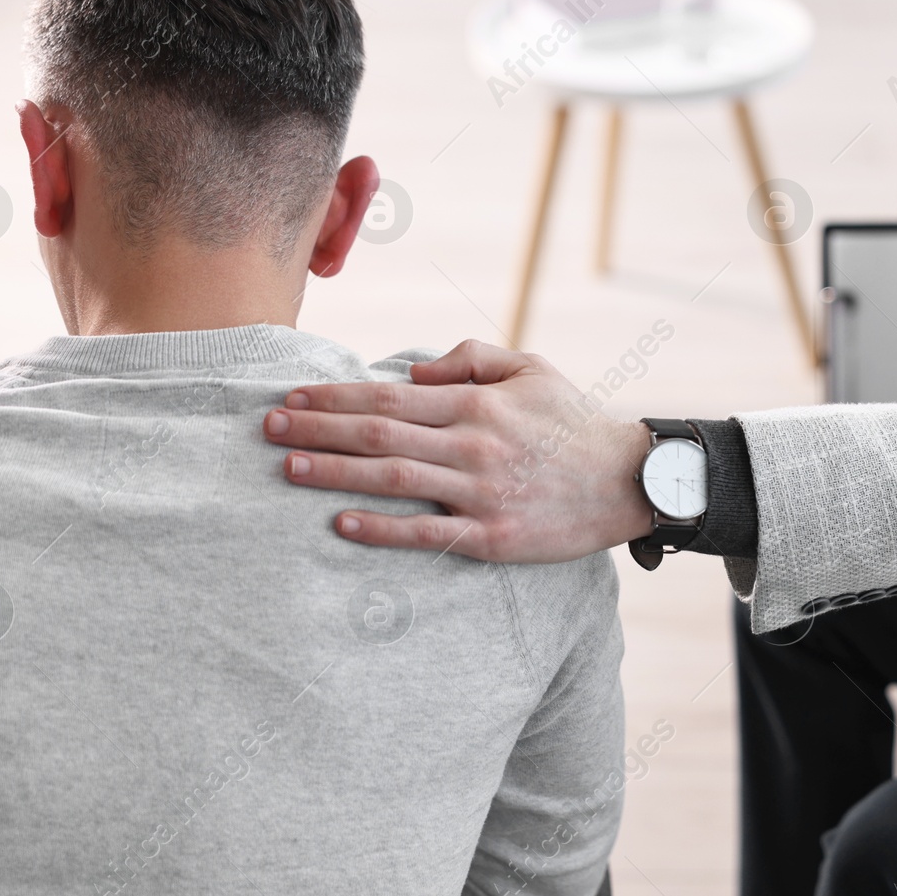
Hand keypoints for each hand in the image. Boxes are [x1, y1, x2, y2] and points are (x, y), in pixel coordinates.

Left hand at [261, 340, 653, 561]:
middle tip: (267, 426)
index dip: (334, 394)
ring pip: (391, 479)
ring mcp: (480, 493)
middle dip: (316, 427)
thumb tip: (411, 366)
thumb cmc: (573, 422)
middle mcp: (472, 444)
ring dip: (333, 471)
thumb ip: (470, 358)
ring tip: (287, 466)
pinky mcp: (492, 538)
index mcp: (476, 403)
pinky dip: (380, 527)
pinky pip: (425, 533)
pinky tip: (340, 522)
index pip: (388, 394)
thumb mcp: (530, 367)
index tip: (293, 394)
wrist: (629, 481)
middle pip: (377, 433)